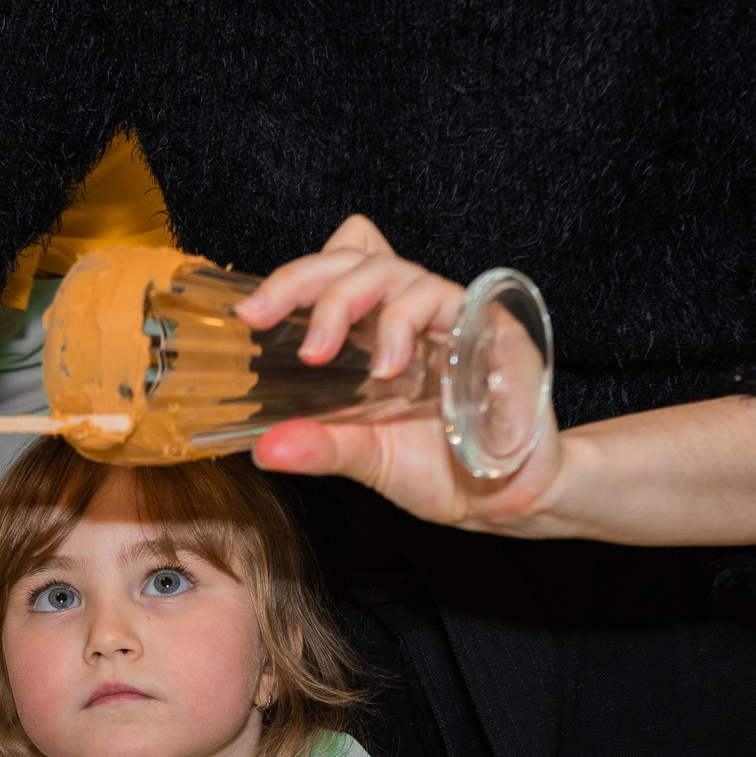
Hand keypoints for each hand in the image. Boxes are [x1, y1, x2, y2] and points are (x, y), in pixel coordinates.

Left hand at [239, 214, 568, 537]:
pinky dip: (408, 324)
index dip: (294, 276)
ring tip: (322, 353)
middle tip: (262, 317)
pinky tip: (390, 366)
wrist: (506, 497)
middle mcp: (412, 313)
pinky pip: (450, 299)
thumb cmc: (440, 467)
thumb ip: (319, 445)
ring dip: (349, 302)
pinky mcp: (490, 327)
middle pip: (355, 259)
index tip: (249, 313)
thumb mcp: (365, 456)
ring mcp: (452, 315)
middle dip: (303, 282)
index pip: (336, 268)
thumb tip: (263, 448)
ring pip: (396, 271)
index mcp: (377, 329)